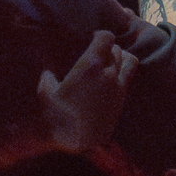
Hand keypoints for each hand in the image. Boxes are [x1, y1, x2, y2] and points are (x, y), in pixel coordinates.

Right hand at [37, 30, 137, 150]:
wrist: (78, 140)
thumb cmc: (59, 115)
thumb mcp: (46, 92)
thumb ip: (48, 77)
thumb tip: (48, 72)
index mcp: (90, 65)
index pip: (106, 38)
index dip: (101, 35)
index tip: (93, 37)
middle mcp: (108, 72)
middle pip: (116, 49)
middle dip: (108, 47)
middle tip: (99, 51)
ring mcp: (118, 86)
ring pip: (129, 61)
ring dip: (121, 57)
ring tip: (112, 61)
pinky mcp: (122, 99)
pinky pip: (129, 77)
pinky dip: (124, 72)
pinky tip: (113, 77)